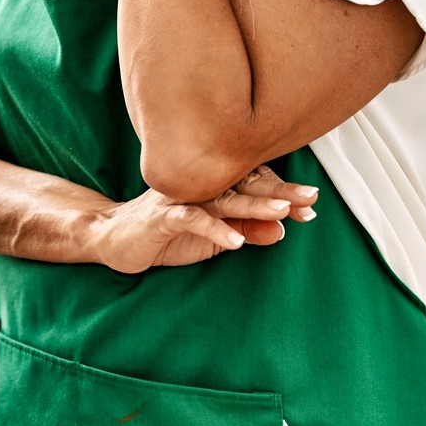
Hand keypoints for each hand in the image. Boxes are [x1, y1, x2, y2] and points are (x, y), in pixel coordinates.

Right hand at [91, 165, 319, 273]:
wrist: (114, 237)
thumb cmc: (165, 234)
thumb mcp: (213, 238)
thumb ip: (245, 230)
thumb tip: (281, 230)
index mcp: (212, 186)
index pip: (253, 184)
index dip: (282, 193)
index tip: (311, 206)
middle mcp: (198, 185)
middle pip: (244, 185)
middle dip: (279, 192)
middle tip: (309, 198)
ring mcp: (180, 198)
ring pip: (223, 198)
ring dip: (254, 205)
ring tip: (283, 211)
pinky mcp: (162, 216)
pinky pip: (192, 219)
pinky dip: (214, 230)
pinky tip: (235, 241)